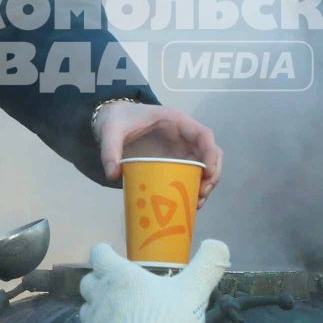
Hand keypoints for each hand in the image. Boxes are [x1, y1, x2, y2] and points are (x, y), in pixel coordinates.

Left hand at [78, 239, 229, 322]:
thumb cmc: (168, 320)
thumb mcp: (195, 290)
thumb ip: (208, 265)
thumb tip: (218, 244)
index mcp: (120, 276)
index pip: (100, 254)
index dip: (105, 254)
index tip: (112, 256)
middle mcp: (100, 296)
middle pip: (88, 281)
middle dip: (99, 282)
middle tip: (118, 290)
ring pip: (86, 309)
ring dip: (97, 309)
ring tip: (118, 318)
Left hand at [95, 103, 221, 204]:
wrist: (111, 119)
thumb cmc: (117, 119)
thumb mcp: (110, 131)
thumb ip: (110, 150)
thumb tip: (113, 175)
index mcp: (176, 121)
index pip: (204, 135)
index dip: (211, 153)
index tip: (207, 172)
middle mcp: (184, 135)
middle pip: (211, 153)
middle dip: (212, 174)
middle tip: (201, 194)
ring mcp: (180, 148)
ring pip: (205, 166)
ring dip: (206, 184)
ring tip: (196, 204)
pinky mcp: (174, 161)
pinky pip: (191, 173)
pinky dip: (193, 188)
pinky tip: (187, 204)